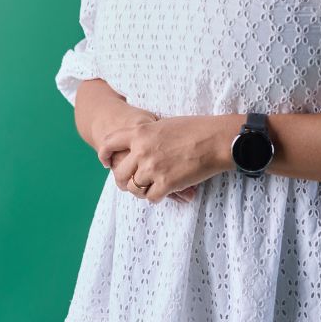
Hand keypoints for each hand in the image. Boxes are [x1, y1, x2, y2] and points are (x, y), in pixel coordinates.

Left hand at [97, 114, 223, 203]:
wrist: (216, 139)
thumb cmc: (195, 128)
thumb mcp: (164, 124)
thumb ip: (148, 135)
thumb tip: (139, 146)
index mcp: (140, 132)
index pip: (109, 143)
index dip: (104, 154)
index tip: (107, 162)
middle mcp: (142, 151)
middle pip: (120, 172)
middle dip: (124, 180)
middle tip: (131, 183)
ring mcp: (153, 168)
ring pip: (134, 188)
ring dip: (141, 190)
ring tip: (150, 188)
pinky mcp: (166, 183)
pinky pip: (151, 197)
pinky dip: (156, 197)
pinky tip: (164, 192)